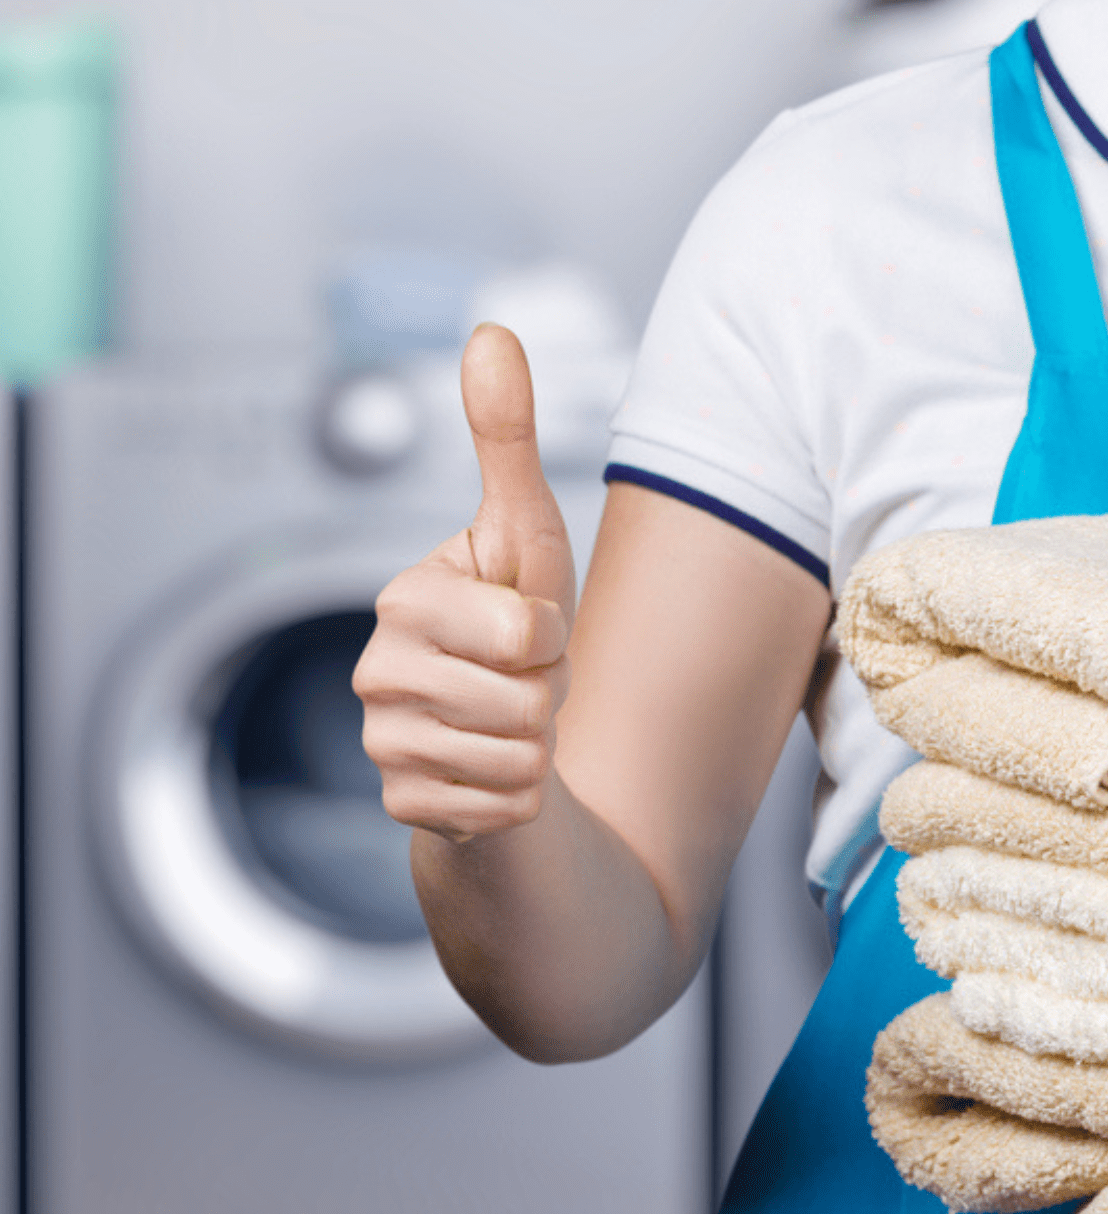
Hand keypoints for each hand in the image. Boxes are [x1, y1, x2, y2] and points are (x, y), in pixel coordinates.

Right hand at [355, 324, 578, 840]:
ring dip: (537, 744)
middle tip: (521, 681)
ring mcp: (381, 742)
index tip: (527, 629)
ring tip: (508, 719)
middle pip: (526, 701)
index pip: (529, 634)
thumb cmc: (517, 624)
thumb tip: (491, 332)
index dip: (553, 636)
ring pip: (520, 758)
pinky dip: (520, 795)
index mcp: (404, 598)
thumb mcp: (527, 532)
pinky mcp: (404, 806)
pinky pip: (507, 807)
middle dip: (547, 694)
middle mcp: (375, 670)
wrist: (503, 732)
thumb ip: (507, 437)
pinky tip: (490, 769)